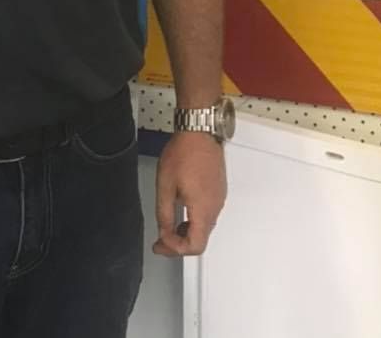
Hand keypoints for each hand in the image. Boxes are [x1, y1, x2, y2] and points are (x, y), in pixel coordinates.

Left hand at [153, 131, 226, 257]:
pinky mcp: (219, 189)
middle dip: (179, 243)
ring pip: (205, 227)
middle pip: (201, 239)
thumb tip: (164, 234)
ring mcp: (219, 198)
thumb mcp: (165, 186)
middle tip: (161, 240)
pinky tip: (182, 209)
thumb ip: (164, 215)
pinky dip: (194, 219)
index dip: (175, 249)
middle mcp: (215, 206)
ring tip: (169, 226)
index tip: (161, 243)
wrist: (199, 131)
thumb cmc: (184, 153)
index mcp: (202, 209)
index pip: (194, 246)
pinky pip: (209, 213)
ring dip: (187, 231)